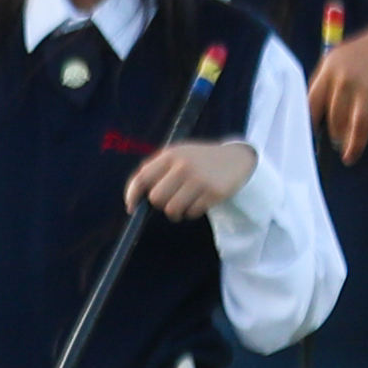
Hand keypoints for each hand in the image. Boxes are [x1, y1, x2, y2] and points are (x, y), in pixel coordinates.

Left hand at [125, 136, 256, 220]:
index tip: (131, 207)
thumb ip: (157, 169)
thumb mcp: (178, 154)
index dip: (132, 195)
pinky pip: (192, 213)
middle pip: (156, 198)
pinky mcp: (213, 193)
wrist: (236, 159)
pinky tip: (199, 202)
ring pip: (172, 209)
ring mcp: (199, 179)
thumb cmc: (199, 160)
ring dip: (176, 212)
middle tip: (169, 201)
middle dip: (160, 205)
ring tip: (184, 205)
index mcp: (171, 154)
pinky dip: (192, 212)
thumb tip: (136, 195)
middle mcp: (183, 166)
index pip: (142, 177)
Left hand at [307, 11, 367, 161]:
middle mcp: (344, 79)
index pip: (311, 102)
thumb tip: (318, 116)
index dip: (309, 123)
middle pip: (334, 118)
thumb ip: (329, 82)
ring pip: (355, 126)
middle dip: (334, 136)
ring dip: (352, 145)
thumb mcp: (342, 58)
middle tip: (337, 145)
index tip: (308, 138)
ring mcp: (367, 87)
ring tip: (349, 157)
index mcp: (329, 68)